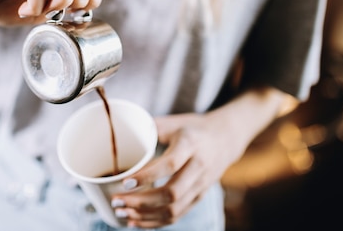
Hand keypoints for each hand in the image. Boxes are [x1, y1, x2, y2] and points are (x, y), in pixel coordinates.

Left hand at [110, 112, 245, 228]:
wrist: (226, 138)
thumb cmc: (193, 128)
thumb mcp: (174, 121)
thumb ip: (149, 128)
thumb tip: (119, 135)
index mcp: (190, 144)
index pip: (170, 165)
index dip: (147, 176)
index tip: (125, 182)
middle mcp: (198, 167)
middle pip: (171, 193)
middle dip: (141, 202)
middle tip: (117, 201)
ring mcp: (201, 185)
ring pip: (174, 209)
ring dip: (145, 215)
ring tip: (122, 213)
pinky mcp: (200, 197)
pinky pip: (178, 215)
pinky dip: (155, 222)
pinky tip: (136, 221)